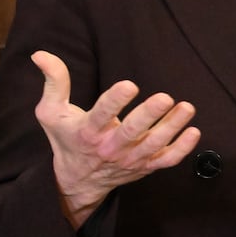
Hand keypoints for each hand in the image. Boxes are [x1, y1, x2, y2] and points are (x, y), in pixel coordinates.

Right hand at [32, 51, 200, 228]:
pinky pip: (167, 161)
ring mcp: (130, 160)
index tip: (129, 85)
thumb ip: (54, 83)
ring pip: (154, 146)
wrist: (77, 181)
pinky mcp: (145, 167)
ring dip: (172, 127)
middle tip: (165, 97)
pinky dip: (182, 149)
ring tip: (187, 107)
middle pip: (132, 132)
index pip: (101, 115)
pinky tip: (194, 131)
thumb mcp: (51, 113)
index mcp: (88, 133)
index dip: (115, 101)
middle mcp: (110, 148)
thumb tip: (41, 54)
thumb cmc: (67, 140)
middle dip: (148, 115)